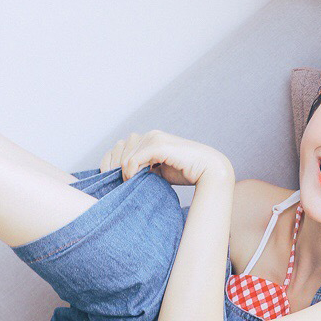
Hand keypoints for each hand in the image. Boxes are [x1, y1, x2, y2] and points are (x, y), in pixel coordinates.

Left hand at [98, 130, 232, 186]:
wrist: (208, 170)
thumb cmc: (185, 172)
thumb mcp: (158, 171)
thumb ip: (143, 170)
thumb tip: (123, 178)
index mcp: (149, 139)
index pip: (120, 148)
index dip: (112, 164)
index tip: (115, 181)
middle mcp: (150, 135)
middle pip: (119, 151)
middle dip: (117, 169)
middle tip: (123, 185)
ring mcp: (154, 138)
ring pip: (125, 156)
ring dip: (125, 172)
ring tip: (133, 184)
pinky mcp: (159, 145)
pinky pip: (134, 160)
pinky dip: (131, 172)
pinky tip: (136, 180)